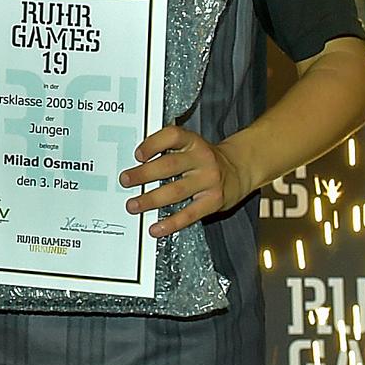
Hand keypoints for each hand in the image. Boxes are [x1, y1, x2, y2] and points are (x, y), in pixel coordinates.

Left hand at [119, 125, 249, 236]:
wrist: (239, 170)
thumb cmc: (204, 159)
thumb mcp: (190, 146)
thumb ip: (167, 150)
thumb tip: (134, 165)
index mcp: (192, 142)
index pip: (173, 136)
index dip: (154, 144)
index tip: (137, 154)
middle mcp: (202, 159)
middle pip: (169, 165)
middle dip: (144, 174)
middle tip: (125, 180)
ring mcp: (209, 180)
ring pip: (176, 191)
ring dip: (151, 200)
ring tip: (133, 205)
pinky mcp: (214, 201)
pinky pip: (189, 214)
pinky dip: (171, 223)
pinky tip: (156, 228)